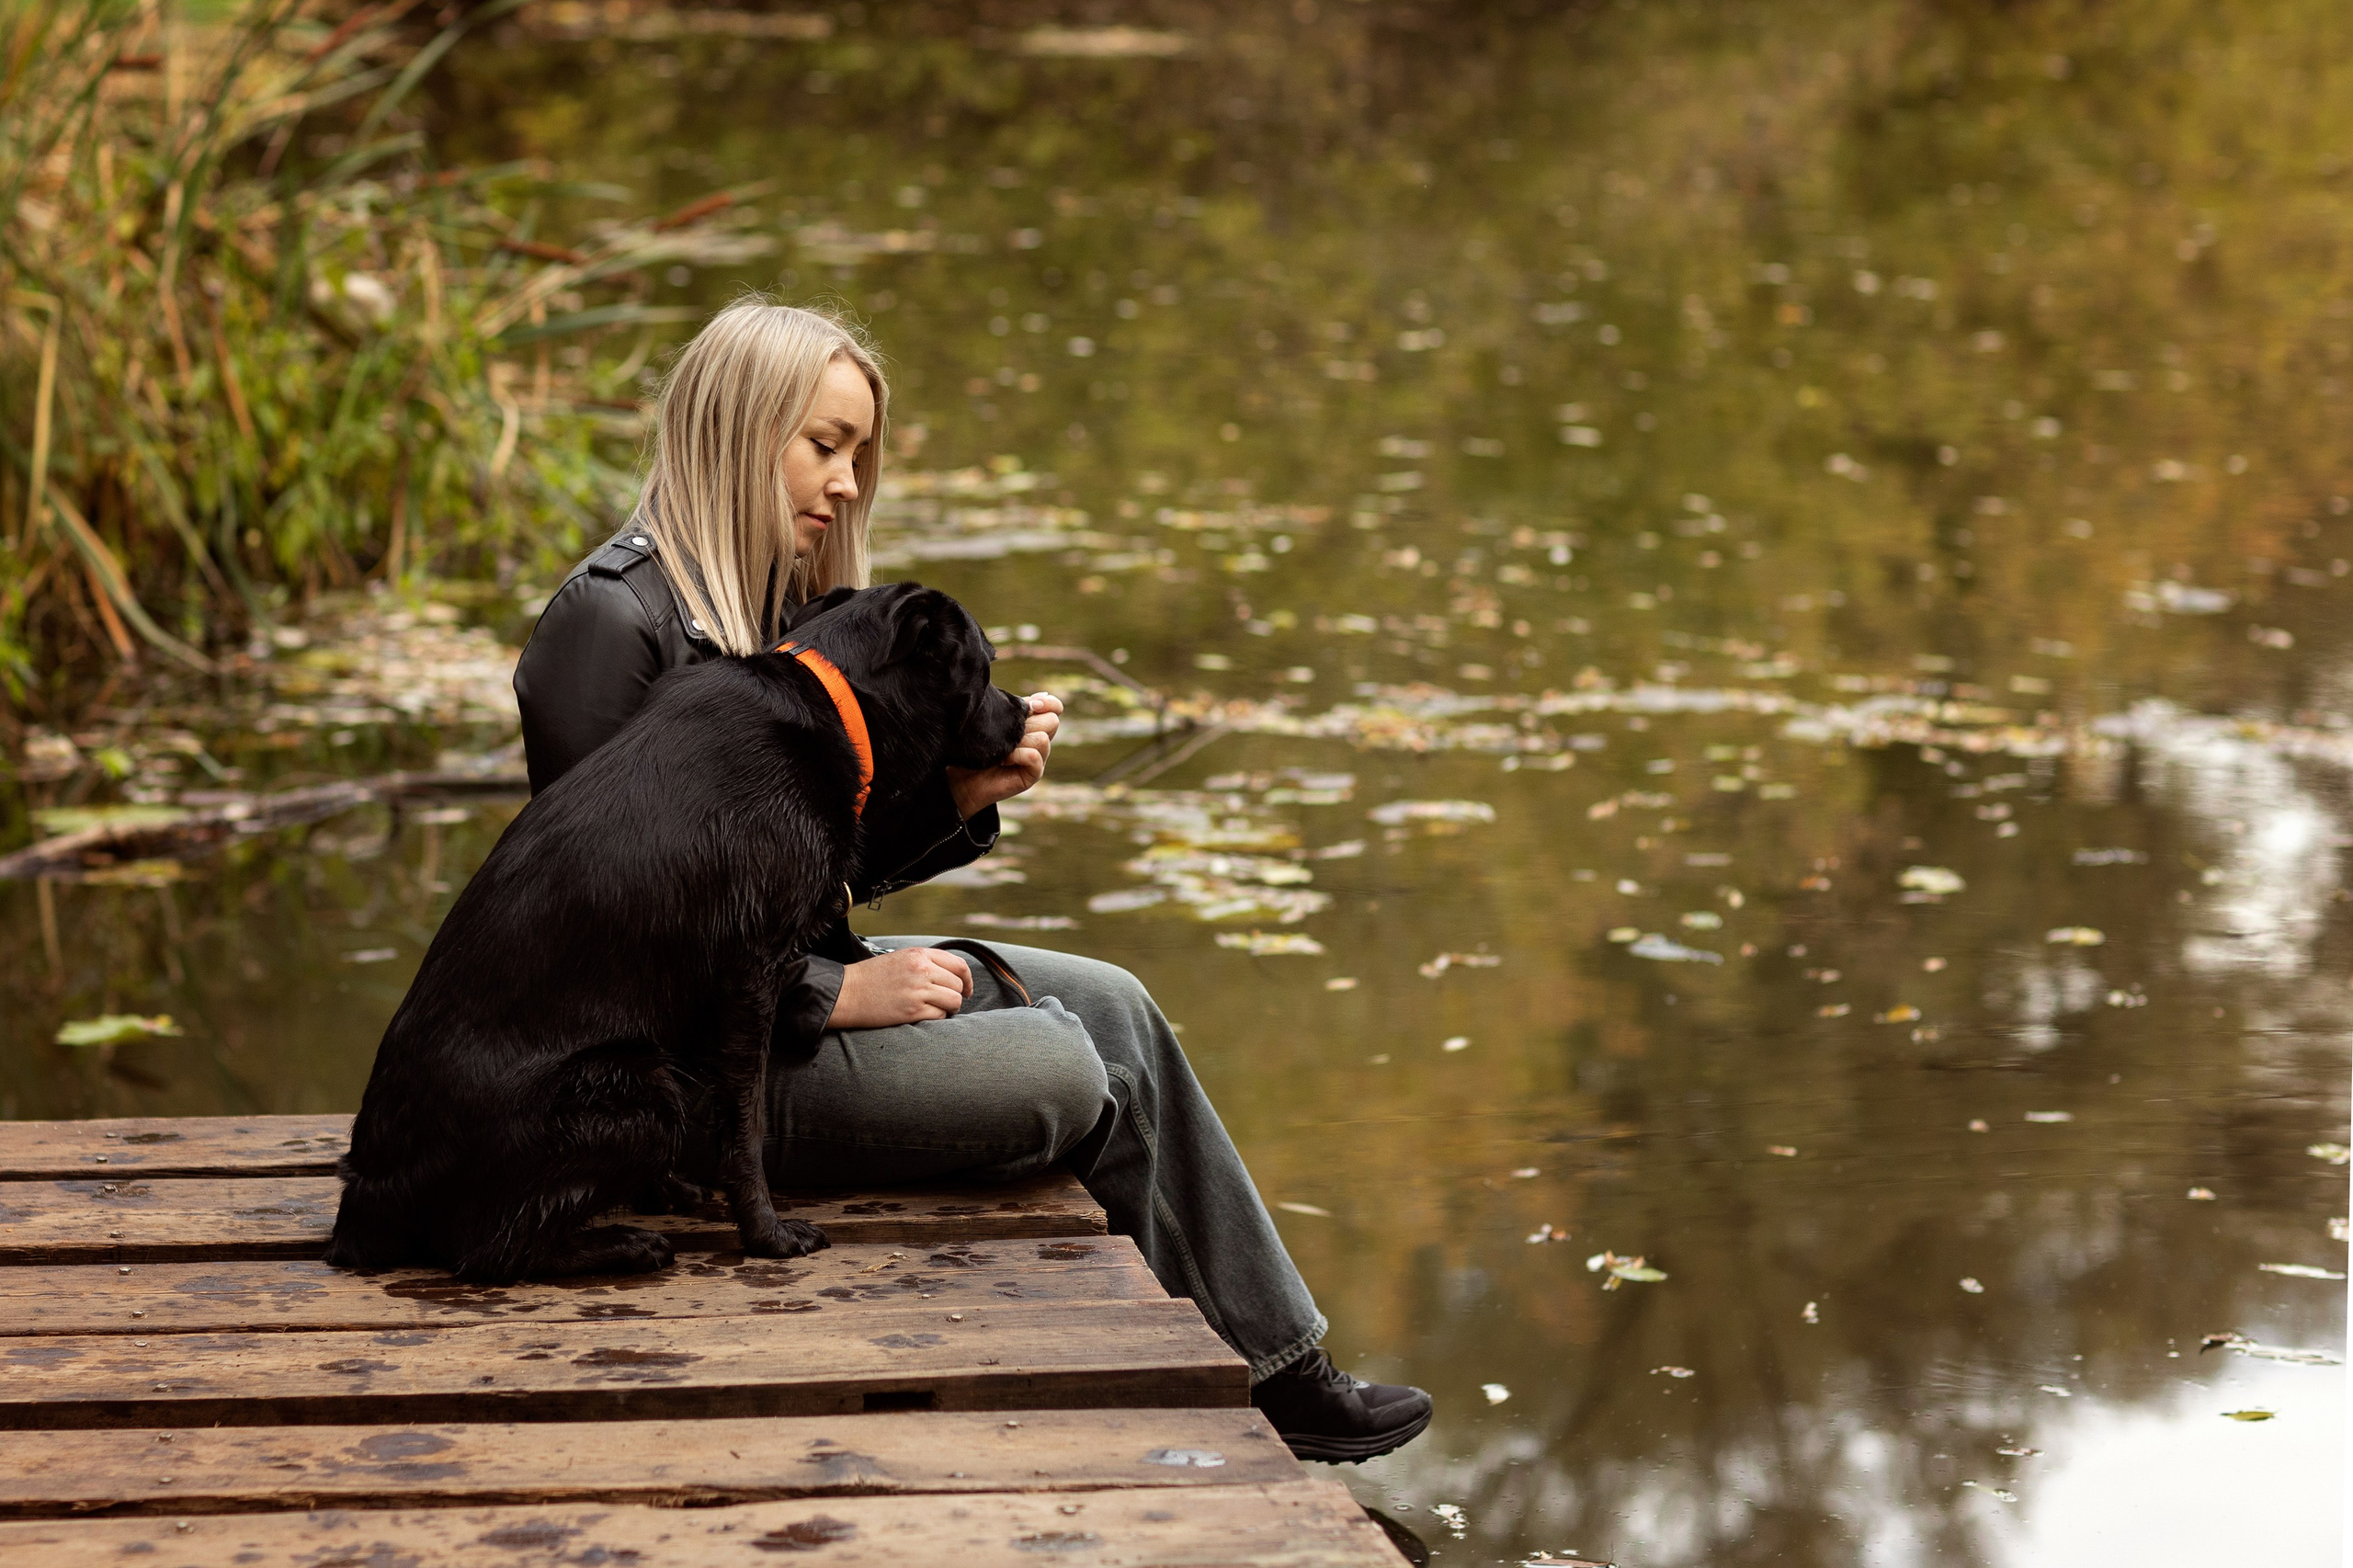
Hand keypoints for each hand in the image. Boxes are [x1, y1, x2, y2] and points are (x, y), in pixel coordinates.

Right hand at [826, 947, 972, 1027]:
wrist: (846, 992)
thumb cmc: (871, 977)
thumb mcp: (900, 959)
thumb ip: (925, 963)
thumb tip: (951, 976)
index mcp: (919, 954)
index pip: (959, 965)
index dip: (967, 980)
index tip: (966, 989)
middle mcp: (922, 970)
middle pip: (958, 985)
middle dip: (955, 996)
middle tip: (944, 1003)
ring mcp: (918, 990)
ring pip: (954, 1001)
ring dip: (948, 1008)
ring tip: (933, 1009)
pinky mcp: (912, 1010)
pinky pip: (940, 1016)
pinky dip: (936, 1018)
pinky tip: (921, 1015)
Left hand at [947, 692, 1061, 819]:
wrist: (961, 777)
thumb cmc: (975, 746)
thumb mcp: (996, 720)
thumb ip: (1016, 708)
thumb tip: (1042, 695)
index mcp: (1032, 723)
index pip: (1055, 709)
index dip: (1049, 704)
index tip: (1032, 705)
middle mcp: (1039, 740)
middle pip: (1051, 721)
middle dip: (1028, 724)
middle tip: (1006, 732)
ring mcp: (1038, 758)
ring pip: (1042, 739)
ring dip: (1018, 741)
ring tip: (1001, 749)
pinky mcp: (1033, 774)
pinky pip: (1034, 757)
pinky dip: (1017, 755)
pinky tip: (1002, 760)